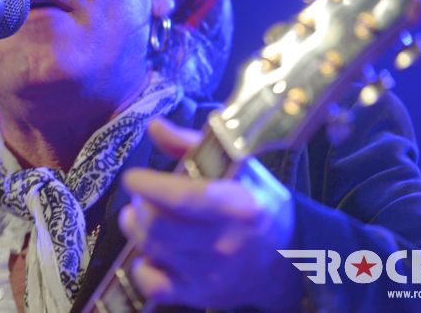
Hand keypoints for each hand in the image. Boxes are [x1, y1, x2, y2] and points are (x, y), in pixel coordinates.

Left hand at [119, 117, 301, 309]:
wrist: (288, 261)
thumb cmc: (258, 205)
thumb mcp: (240, 167)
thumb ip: (193, 145)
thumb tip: (154, 126)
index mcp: (239, 205)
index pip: (185, 197)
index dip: (151, 186)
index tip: (133, 177)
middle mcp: (225, 242)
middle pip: (160, 226)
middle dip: (139, 208)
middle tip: (138, 199)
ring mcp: (212, 273)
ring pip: (154, 250)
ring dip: (135, 230)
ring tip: (136, 217)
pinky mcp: (201, 295)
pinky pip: (154, 286)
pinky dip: (142, 269)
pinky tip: (148, 254)